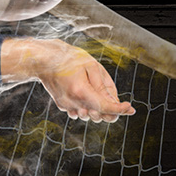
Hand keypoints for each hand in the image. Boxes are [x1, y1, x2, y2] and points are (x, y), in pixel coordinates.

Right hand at [0, 38, 135, 122]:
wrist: (44, 60)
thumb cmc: (69, 59)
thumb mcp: (92, 66)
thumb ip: (104, 86)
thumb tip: (115, 102)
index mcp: (81, 91)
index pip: (106, 108)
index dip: (120, 110)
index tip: (131, 109)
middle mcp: (73, 102)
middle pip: (99, 116)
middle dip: (111, 111)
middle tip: (118, 102)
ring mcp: (66, 106)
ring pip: (89, 116)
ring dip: (98, 109)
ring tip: (97, 93)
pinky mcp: (62, 106)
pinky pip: (80, 112)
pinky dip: (86, 107)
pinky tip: (85, 95)